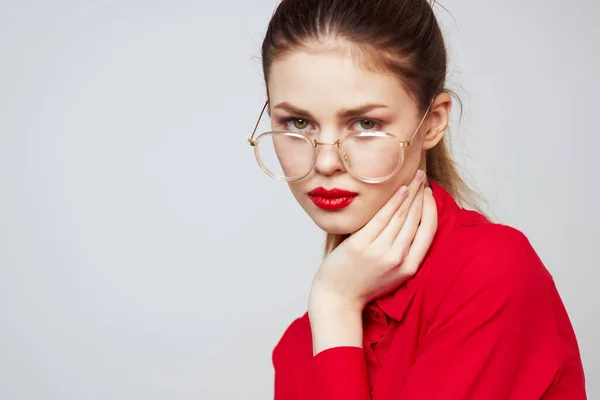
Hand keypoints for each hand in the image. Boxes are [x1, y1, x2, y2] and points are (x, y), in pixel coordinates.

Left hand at [309, 170, 437, 314]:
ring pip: (401, 216)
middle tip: (421, 176)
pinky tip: (398, 189)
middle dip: (421, 194)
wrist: (338, 298)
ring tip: (412, 177)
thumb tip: (411, 223)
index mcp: (410, 267)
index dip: (431, 208)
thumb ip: (404, 252)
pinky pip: (381, 218)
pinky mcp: (361, 245)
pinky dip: (392, 201)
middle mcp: (398, 259)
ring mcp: (380, 252)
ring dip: (409, 193)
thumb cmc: (364, 283)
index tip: (430, 192)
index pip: (428, 231)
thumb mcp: (393, 273)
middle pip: (415, 219)